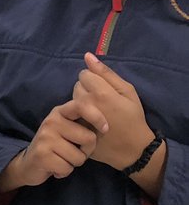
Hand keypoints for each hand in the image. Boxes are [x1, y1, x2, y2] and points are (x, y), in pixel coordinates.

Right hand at [0, 98, 107, 192]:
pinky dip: (64, 172)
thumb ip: (81, 123)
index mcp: (60, 112)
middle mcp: (52, 121)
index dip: (97, 117)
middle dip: (86, 151)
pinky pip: (67, 168)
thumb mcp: (66, 128)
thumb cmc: (55, 146)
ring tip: (63, 160)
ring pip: (79, 156)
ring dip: (74, 163)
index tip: (105, 129)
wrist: (28, 164)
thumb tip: (106, 126)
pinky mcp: (42, 155)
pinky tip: (55, 168)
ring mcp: (45, 138)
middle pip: (88, 138)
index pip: (82, 106)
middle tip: (74, 153)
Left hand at [73, 52, 152, 169]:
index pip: (84, 74)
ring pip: (72, 101)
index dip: (94, 79)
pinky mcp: (76, 131)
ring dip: (81, 103)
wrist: (131, 148)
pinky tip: (88, 122)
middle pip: (77, 87)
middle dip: (86, 90)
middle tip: (100, 101)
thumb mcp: (127, 91)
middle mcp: (87, 105)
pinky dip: (77, 117)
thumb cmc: (133, 117)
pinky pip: (71, 117)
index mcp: (101, 93)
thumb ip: (106, 73)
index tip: (103, 88)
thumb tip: (88, 56)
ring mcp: (79, 120)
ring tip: (95, 112)